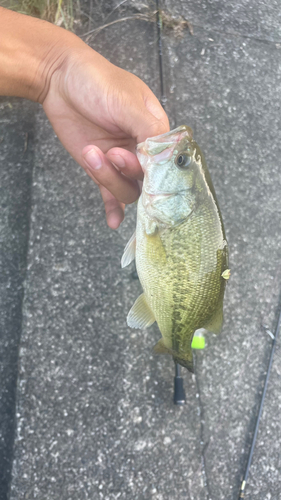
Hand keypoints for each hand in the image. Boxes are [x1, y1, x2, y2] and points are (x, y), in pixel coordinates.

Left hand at [42, 44, 168, 228]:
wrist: (59, 79)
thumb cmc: (97, 81)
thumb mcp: (127, 102)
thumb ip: (149, 130)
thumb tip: (166, 156)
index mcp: (155, 130)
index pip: (167, 161)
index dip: (157, 170)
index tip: (145, 168)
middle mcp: (140, 149)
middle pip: (147, 180)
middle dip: (128, 171)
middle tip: (112, 153)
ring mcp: (119, 161)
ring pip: (127, 190)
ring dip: (110, 180)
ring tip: (91, 154)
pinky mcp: (100, 169)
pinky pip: (110, 196)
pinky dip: (113, 210)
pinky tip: (113, 222)